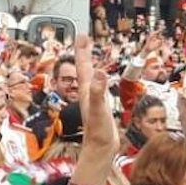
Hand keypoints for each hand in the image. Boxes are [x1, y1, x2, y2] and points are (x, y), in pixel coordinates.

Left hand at [66, 37, 117, 184]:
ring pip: (91, 77)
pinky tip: (103, 80)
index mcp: (87, 90)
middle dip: (85, 53)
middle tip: (84, 38)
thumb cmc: (98, 131)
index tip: (82, 35)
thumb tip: (100, 72)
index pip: (83, 66)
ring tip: (92, 55)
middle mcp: (88, 93)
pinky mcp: (100, 106)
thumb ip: (98, 91)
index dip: (82, 50)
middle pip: (85, 68)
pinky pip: (99, 86)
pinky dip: (101, 78)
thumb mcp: (99, 109)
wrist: (99, 149)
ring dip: (91, 64)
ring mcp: (94, 100)